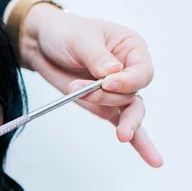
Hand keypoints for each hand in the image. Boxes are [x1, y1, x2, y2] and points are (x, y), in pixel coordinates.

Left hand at [19, 3, 162, 167]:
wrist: (41, 43)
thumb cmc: (64, 32)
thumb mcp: (80, 39)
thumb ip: (97, 57)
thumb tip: (113, 73)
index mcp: (131, 48)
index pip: (142, 71)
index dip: (128, 81)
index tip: (107, 82)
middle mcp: (129, 71)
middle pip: (135, 94)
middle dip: (115, 100)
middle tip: (93, 96)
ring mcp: (117, 91)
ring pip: (127, 110)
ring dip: (108, 111)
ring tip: (98, 113)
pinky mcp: (103, 105)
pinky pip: (122, 123)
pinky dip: (137, 141)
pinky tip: (151, 158)